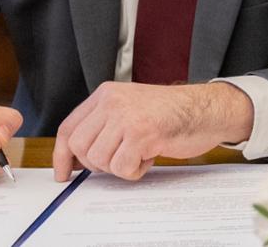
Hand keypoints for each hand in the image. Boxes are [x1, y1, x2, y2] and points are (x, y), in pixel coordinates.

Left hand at [52, 82, 253, 180]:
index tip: (63, 173)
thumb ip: (104, 124)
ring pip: (99, 160)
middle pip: (79, 146)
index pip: (68, 127)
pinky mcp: (142, 133)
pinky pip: (122, 167)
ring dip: (119, 167)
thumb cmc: (172, 112)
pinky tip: (150, 156)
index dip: (61, 155)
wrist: (206, 109)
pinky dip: (135, 171)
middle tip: (119, 160)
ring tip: (140, 154)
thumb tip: (77, 157)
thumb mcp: (130, 107)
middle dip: (95, 164)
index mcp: (106, 94)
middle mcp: (113, 102)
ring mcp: (127, 117)